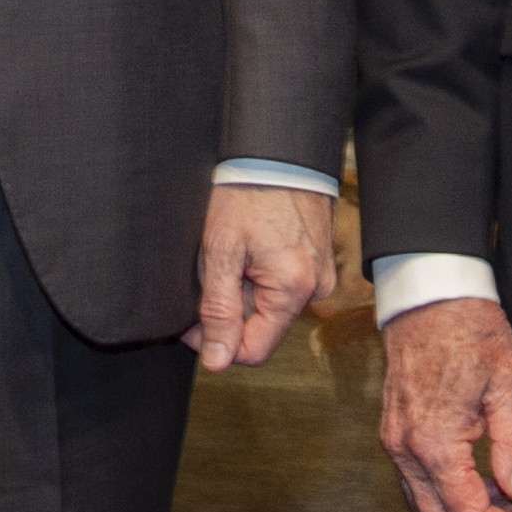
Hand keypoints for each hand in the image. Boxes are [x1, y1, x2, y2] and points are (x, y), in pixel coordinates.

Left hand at [189, 183, 335, 370]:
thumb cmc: (249, 191)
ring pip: (267, 304)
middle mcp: (315, 288)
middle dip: (229, 304)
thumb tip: (216, 361)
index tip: (193, 318)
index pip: (252, 350)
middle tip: (211, 267)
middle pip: (259, 325)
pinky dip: (258, 272)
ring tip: (232, 249)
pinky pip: (280, 283)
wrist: (277, 149)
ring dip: (242, 286)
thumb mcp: (221, 250)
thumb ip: (218, 309)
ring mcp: (319, 273)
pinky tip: (248, 244)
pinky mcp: (316, 260)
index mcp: (294, 290)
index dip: (215, 341)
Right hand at [378, 296, 511, 511]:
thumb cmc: (471, 330)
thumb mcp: (510, 382)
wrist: (430, 295)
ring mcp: (395, 443)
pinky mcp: (395, 434)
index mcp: (434, 441)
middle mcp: (405, 450)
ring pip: (425, 510)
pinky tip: (480, 495)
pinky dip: (447, 503)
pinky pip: (418, 487)